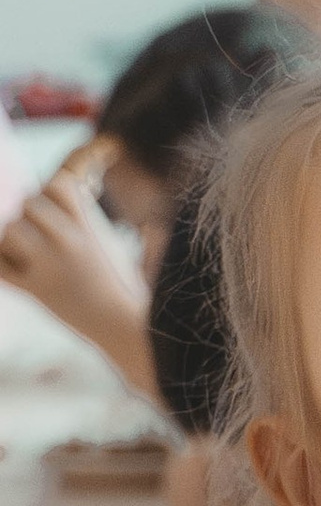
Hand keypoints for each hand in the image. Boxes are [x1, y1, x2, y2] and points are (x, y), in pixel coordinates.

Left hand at [0, 172, 150, 346]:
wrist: (123, 325)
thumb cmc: (120, 283)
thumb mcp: (109, 241)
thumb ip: (82, 214)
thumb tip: (71, 179)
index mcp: (89, 227)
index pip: (58, 184)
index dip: (52, 191)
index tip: (59, 206)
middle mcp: (68, 242)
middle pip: (29, 204)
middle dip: (31, 214)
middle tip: (43, 233)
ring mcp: (48, 266)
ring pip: (10, 229)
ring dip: (13, 236)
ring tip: (27, 250)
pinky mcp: (33, 290)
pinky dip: (1, 261)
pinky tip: (12, 263)